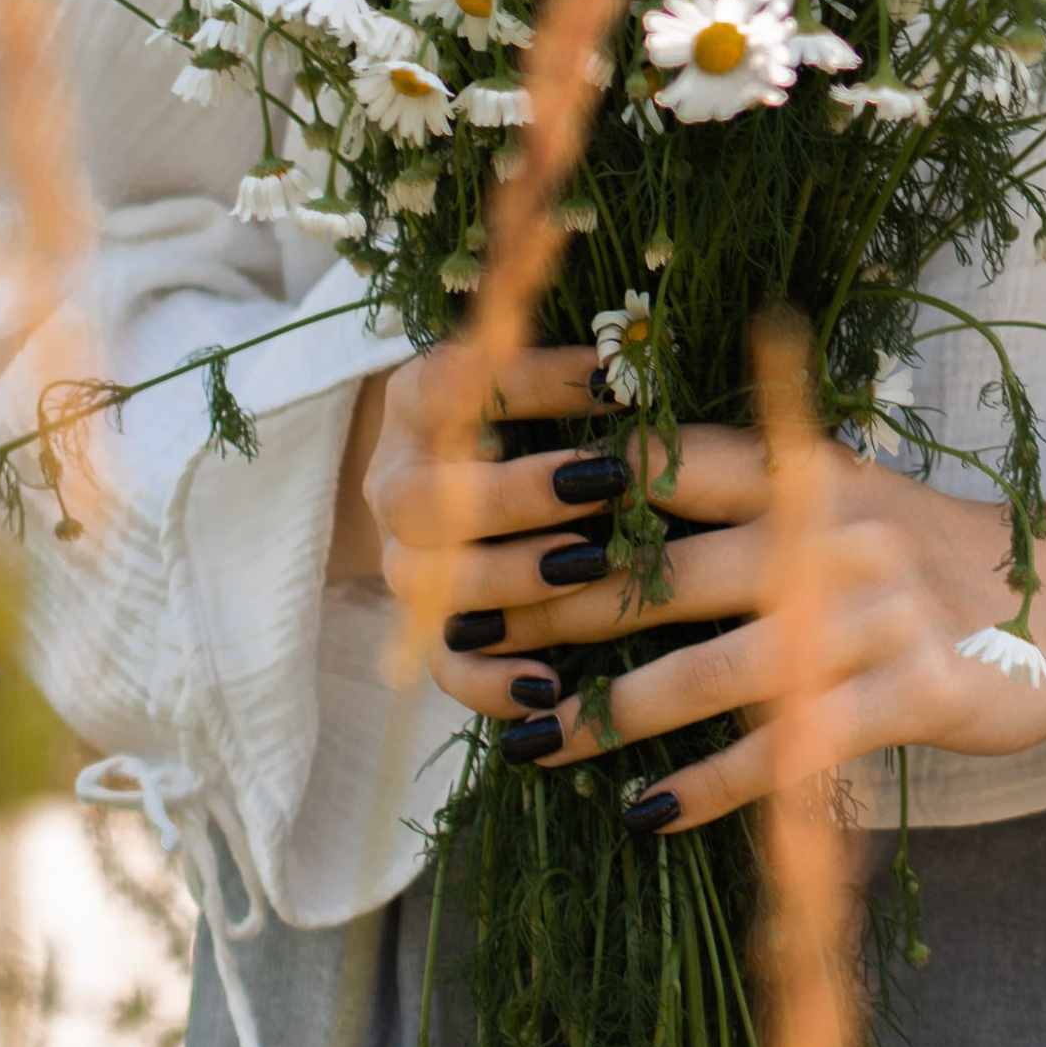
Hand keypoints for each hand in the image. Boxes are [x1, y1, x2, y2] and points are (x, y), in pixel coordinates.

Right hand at [333, 345, 627, 698]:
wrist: (461, 474)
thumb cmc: (530, 412)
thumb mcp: (539, 374)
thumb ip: (577, 371)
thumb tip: (649, 358)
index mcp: (420, 399)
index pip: (461, 381)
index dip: (537, 381)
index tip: (614, 381)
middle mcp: (396, 478)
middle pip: (426, 496)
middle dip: (518, 493)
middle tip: (604, 483)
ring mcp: (401, 557)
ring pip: (430, 583)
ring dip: (511, 578)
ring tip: (589, 567)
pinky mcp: (422, 623)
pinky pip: (441, 664)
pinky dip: (490, 681)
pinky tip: (549, 688)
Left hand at [425, 406, 1045, 833]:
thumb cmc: (921, 553)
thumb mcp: (839, 496)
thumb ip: (742, 496)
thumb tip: (597, 495)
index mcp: (806, 468)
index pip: (671, 461)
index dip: (574, 481)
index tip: (480, 507)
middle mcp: (831, 528)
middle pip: (669, 566)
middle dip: (556, 603)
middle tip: (462, 634)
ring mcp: (873, 611)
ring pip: (716, 666)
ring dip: (614, 712)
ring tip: (535, 743)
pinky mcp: (910, 690)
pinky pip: (790, 745)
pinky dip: (712, 783)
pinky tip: (648, 813)